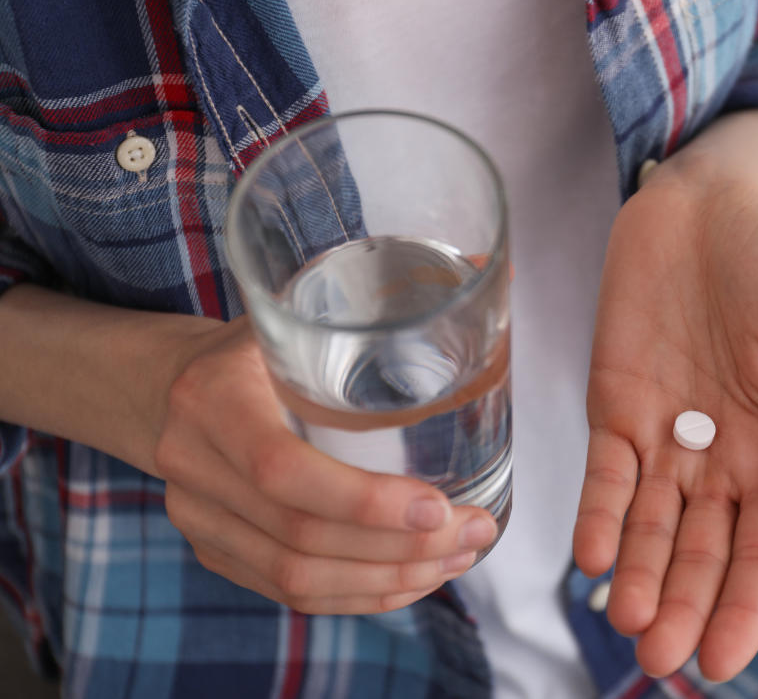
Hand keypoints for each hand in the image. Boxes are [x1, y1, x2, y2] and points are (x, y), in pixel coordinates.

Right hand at [153, 318, 498, 613]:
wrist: (161, 384)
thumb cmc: (254, 342)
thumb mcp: (299, 309)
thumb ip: (386, 294)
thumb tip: (492, 266)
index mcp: (214, 396)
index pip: (284, 470)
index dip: (365, 501)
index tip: (441, 506)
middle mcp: (194, 465)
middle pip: (301, 536)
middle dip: (401, 548)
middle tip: (474, 534)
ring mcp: (197, 517)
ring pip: (297, 578)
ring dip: (389, 579)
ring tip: (458, 559)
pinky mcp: (213, 550)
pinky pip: (288, 593)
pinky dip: (358, 595)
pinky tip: (413, 580)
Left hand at [574, 148, 757, 679]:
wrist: (713, 203)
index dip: (744, 607)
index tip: (720, 659)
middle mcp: (723, 460)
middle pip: (700, 552)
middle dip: (683, 605)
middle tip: (661, 656)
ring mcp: (665, 437)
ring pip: (649, 525)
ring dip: (637, 575)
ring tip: (626, 623)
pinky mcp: (614, 407)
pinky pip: (606, 474)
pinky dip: (599, 514)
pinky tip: (592, 556)